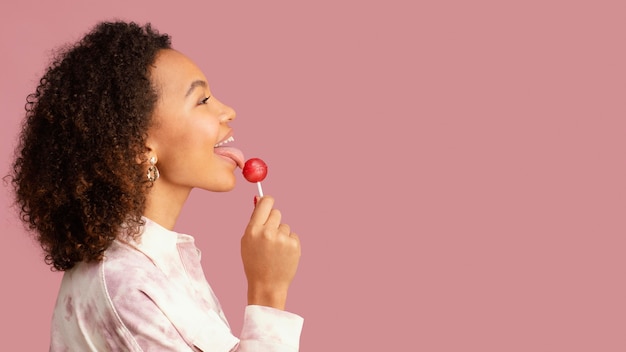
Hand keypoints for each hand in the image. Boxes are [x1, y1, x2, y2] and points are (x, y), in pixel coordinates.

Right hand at [241, 195, 300, 309]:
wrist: (267, 285)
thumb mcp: (247, 241)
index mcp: (253, 230)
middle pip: (276, 212)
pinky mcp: (294, 245)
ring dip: (281, 234)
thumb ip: (254, 220)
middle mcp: (267, 232)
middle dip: (274, 221)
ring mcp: (282, 238)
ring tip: (275, 250)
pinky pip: (293, 235)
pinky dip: (289, 243)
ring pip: (285, 226)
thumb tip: (259, 199)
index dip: (267, 201)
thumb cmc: (254, 263)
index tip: (269, 203)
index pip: (265, 203)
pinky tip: (283, 254)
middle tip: (270, 236)